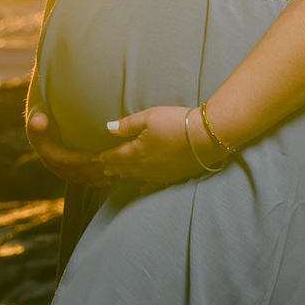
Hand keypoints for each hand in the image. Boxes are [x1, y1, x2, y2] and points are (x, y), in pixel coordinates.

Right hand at [25, 108, 111, 190]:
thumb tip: (39, 120)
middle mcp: (54, 165)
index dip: (80, 160)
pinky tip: (115, 177)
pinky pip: (88, 181)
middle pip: (77, 172)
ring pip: (84, 178)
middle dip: (95, 169)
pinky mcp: (73, 172)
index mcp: (46, 152)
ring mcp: (64, 171)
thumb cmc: (44, 113)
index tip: (97, 155)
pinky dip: (101, 180)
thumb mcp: (38, 113)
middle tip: (113, 164)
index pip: (64, 161)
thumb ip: (38, 119)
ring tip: (117, 171)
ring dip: (100, 176)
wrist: (45, 120)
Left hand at [101, 105, 219, 188]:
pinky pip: (155, 184)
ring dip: (126, 175)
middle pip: (126, 168)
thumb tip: (109, 129)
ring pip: (138, 177)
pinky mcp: (174, 176)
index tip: (98, 158)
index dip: (107, 156)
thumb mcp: (149, 117)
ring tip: (118, 175)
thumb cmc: (176, 123)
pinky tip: (142, 188)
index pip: (117, 155)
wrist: (206, 137)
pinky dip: (145, 186)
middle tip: (104, 169)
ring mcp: (160, 173)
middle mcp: (146, 166)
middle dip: (114, 167)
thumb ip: (128, 125)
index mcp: (138, 151)